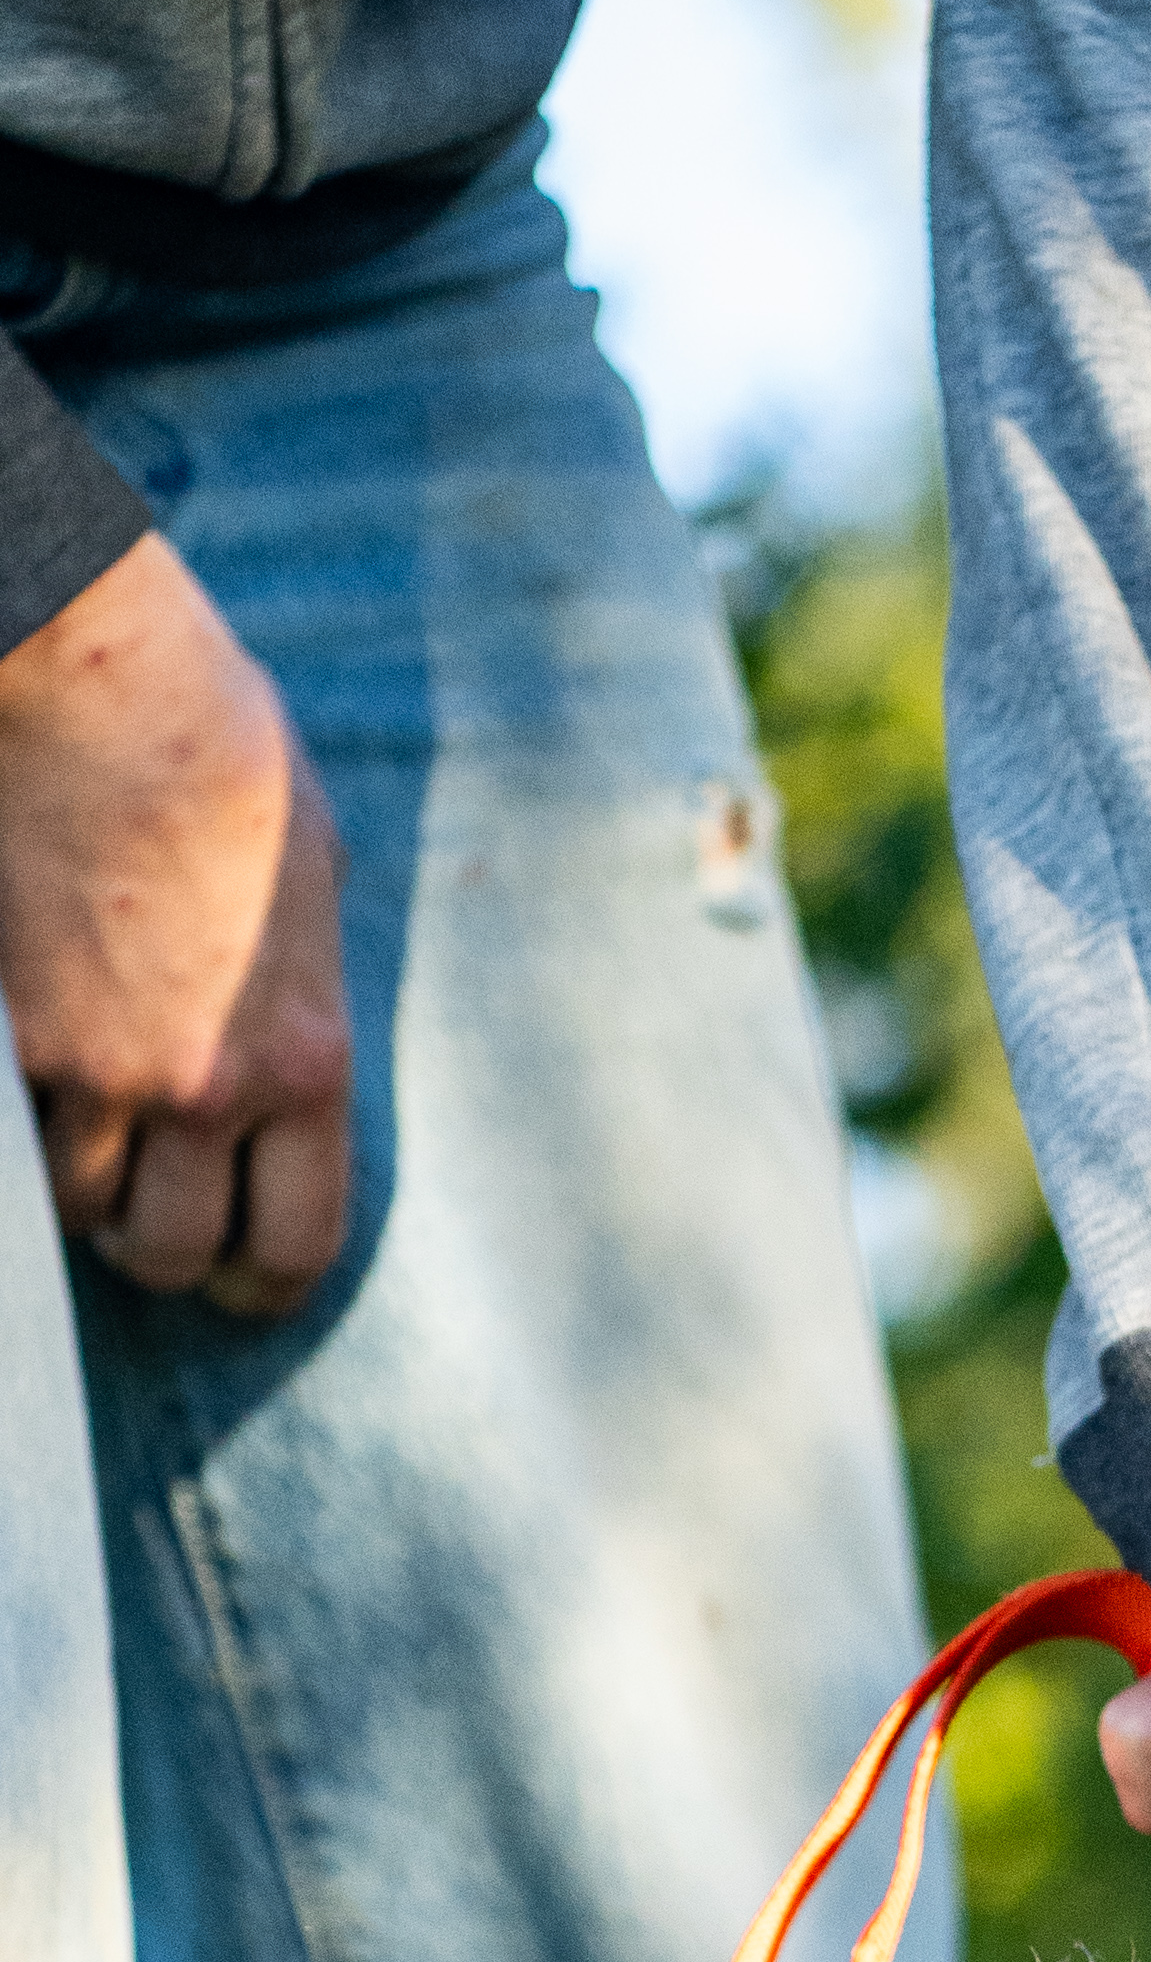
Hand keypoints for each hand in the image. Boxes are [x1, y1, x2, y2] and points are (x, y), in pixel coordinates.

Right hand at [0, 532, 352, 1313]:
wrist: (97, 676)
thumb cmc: (220, 746)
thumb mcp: (311, 878)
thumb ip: (299, 982)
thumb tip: (290, 1029)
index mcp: (305, 1061)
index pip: (298, 1242)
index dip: (267, 1285)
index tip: (245, 1283)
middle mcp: (204, 1089)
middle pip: (178, 1251)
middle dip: (166, 1254)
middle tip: (152, 1233)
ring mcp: (93, 1066)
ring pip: (79, 1209)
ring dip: (84, 1198)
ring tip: (90, 1162)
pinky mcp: (8, 1033)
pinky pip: (12, 1138)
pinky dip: (22, 1135)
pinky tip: (33, 1100)